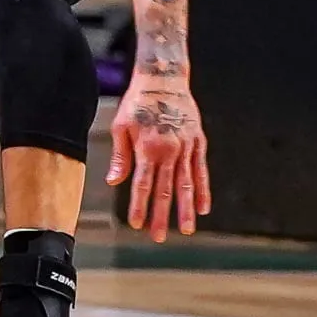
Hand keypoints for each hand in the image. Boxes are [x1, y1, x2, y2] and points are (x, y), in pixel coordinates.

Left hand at [106, 77, 210, 241]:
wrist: (164, 79)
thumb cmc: (138, 102)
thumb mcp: (121, 125)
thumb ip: (121, 156)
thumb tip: (113, 181)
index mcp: (148, 148)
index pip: (142, 184)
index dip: (139, 205)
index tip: (136, 224)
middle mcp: (169, 151)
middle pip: (165, 190)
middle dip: (161, 216)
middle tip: (159, 237)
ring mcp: (186, 148)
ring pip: (186, 184)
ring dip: (185, 209)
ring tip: (186, 230)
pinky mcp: (198, 143)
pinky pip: (201, 171)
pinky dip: (203, 190)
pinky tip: (203, 207)